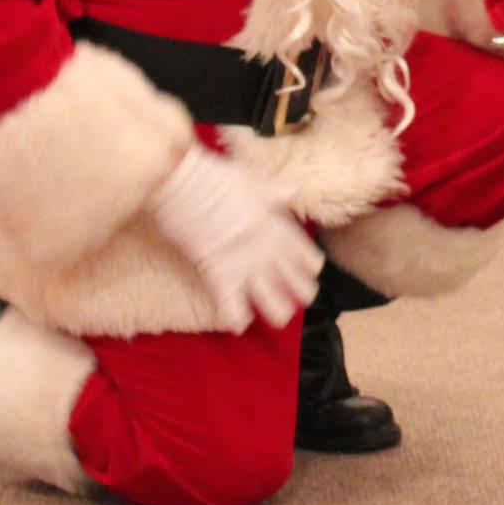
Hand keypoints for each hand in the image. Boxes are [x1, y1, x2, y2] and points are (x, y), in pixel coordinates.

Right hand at [148, 143, 321, 332]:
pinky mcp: (219, 276)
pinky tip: (240, 326)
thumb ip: (276, 193)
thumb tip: (293, 189)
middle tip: (304, 299)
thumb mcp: (256, 183)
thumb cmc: (221, 179)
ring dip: (277, 311)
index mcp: (278, 227)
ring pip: (271, 302)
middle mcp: (267, 251)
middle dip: (302, 292)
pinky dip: (235, 319)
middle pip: (294, 282)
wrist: (188, 184)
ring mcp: (245, 266)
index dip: (310, 264)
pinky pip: (230, 307)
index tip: (314, 271)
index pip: (305, 253)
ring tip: (281, 318)